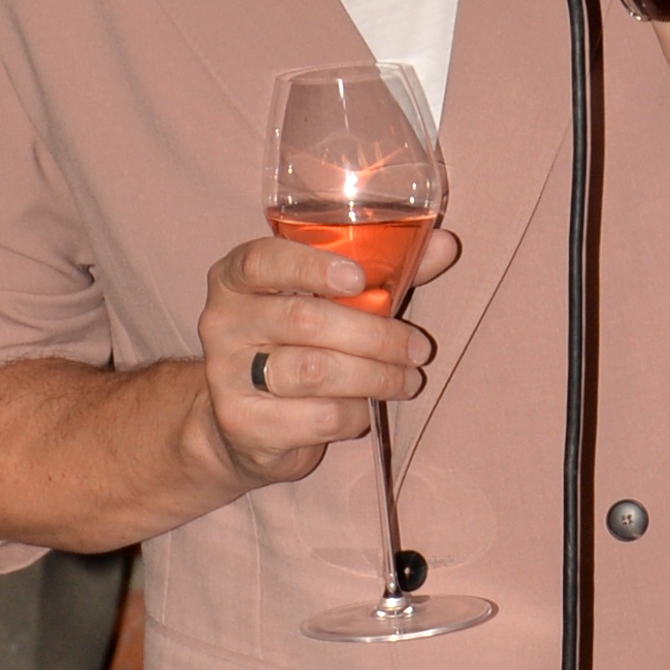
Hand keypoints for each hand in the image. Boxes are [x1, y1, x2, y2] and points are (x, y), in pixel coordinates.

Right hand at [193, 227, 459, 490]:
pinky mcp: (242, 424)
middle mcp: (222, 321)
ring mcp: (225, 375)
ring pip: (313, 372)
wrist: (244, 422)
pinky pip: (316, 417)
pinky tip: (367, 409)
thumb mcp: (332, 302)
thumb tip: (447, 244)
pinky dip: (354, 414)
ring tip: (406, 380)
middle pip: (304, 320)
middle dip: (374, 335)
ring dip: (374, 377)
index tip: (358, 278)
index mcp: (237, 278)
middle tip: (418, 348)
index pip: (264, 260)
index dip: (312, 267)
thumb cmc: (297, 345)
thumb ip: (384, 272)